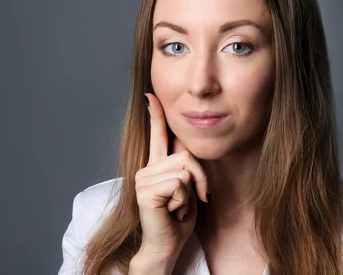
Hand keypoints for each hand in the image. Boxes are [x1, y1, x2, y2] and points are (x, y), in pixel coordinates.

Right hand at [133, 93, 208, 263]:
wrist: (166, 246)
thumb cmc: (177, 220)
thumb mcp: (187, 189)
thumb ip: (185, 169)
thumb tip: (186, 149)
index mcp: (156, 167)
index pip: (156, 136)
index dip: (155, 115)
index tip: (150, 95)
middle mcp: (146, 169)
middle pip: (186, 155)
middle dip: (200, 178)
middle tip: (195, 198)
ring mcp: (143, 179)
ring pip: (185, 169)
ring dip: (191, 192)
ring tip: (177, 207)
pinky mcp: (145, 191)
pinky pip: (179, 184)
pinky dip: (183, 200)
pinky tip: (172, 211)